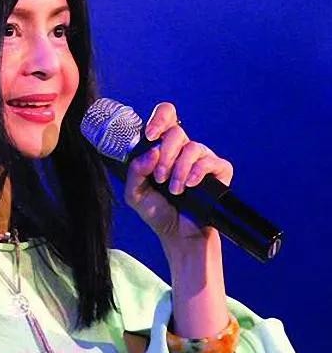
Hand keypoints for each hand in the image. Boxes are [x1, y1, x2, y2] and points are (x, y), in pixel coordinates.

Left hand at [123, 102, 233, 248]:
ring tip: (174, 189)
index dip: (159, 118)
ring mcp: (201, 159)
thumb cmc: (157, 212)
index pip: (166, 116)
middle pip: (176, 132)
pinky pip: (211, 161)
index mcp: (163, 148)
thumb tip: (151, 153)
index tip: (150, 135)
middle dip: (165, 155)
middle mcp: (183, 149)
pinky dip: (198, 172)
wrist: (177, 236)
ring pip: (192, 147)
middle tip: (159, 177)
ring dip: (179, 169)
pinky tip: (190, 185)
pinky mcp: (218, 172)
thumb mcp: (134, 193)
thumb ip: (135, 171)